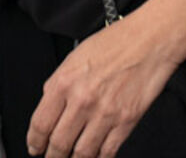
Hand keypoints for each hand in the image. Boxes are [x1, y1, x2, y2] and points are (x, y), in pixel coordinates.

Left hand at [26, 16, 180, 157]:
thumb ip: (59, 83)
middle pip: (58, 144)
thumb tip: (49, 106)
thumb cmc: (116, 42)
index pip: (40, 124)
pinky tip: (95, 156)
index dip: (34, 142)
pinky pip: (107, 152)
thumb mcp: (76, 56)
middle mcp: (82, 100)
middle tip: (52, 157)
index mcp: (65, 82)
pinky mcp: (126, 121)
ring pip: (81, 154)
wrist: (151, 39)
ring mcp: (105, 113)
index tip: (35, 148)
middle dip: (52, 157)